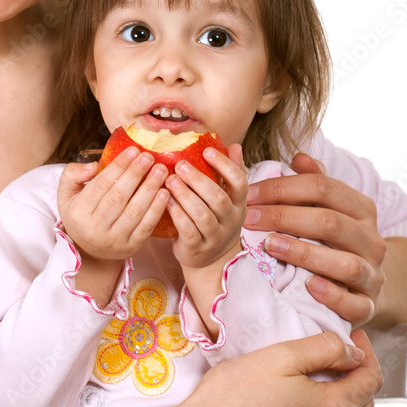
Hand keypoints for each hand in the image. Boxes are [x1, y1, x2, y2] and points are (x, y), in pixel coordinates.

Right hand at [57, 148, 169, 261]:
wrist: (89, 250)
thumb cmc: (80, 214)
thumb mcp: (66, 193)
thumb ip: (73, 174)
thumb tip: (94, 166)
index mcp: (78, 212)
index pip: (101, 184)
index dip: (118, 166)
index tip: (133, 150)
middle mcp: (95, 229)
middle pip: (119, 196)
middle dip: (136, 174)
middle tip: (149, 156)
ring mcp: (115, 241)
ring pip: (135, 211)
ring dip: (150, 188)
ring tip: (160, 170)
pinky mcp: (131, 247)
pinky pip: (146, 227)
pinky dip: (157, 209)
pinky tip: (164, 193)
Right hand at [156, 330, 380, 406]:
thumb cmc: (230, 400)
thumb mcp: (279, 356)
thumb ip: (323, 348)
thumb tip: (353, 351)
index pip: (371, 379)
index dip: (367, 353)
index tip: (356, 337)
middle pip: (363, 404)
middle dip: (357, 375)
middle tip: (339, 352)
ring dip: (341, 400)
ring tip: (316, 377)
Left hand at [165, 144, 248, 269]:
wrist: (211, 261)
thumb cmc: (216, 220)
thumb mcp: (228, 198)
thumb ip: (231, 172)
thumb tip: (235, 145)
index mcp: (239, 204)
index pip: (239, 182)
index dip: (225, 166)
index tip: (206, 151)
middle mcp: (230, 220)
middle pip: (219, 199)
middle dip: (199, 180)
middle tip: (180, 165)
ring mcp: (215, 236)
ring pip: (203, 215)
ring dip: (185, 196)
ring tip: (170, 180)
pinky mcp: (197, 248)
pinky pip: (188, 230)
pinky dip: (177, 214)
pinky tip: (166, 200)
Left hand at [245, 153, 386, 327]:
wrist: (365, 283)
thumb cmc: (334, 240)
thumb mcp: (328, 208)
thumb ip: (314, 183)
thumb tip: (300, 157)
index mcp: (362, 208)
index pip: (323, 187)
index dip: (282, 188)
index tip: (249, 195)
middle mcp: (372, 239)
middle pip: (330, 222)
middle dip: (284, 217)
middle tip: (248, 219)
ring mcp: (374, 274)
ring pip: (345, 263)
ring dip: (304, 253)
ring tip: (270, 246)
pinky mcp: (369, 306)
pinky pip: (355, 304)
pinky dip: (333, 295)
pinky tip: (308, 286)